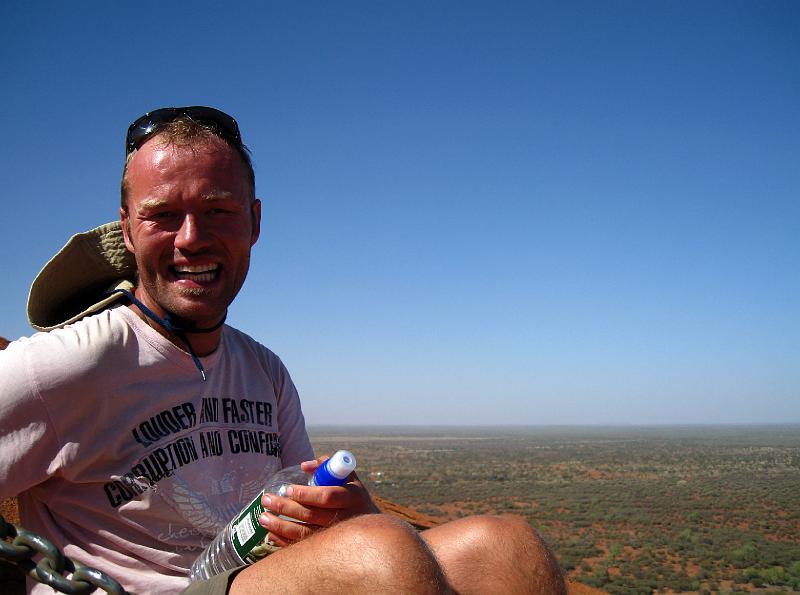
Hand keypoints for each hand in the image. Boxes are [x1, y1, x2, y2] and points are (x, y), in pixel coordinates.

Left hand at [258, 454, 379, 546]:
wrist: (373, 529)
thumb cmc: (354, 496)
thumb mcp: (350, 476)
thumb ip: (327, 466)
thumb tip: (304, 466)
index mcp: (352, 497)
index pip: (326, 497)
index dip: (305, 494)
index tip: (287, 489)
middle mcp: (346, 519)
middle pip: (311, 515)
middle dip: (285, 508)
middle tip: (266, 499)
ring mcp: (337, 538)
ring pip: (305, 534)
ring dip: (280, 527)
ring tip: (263, 517)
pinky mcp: (329, 551)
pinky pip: (304, 548)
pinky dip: (285, 543)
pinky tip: (271, 535)